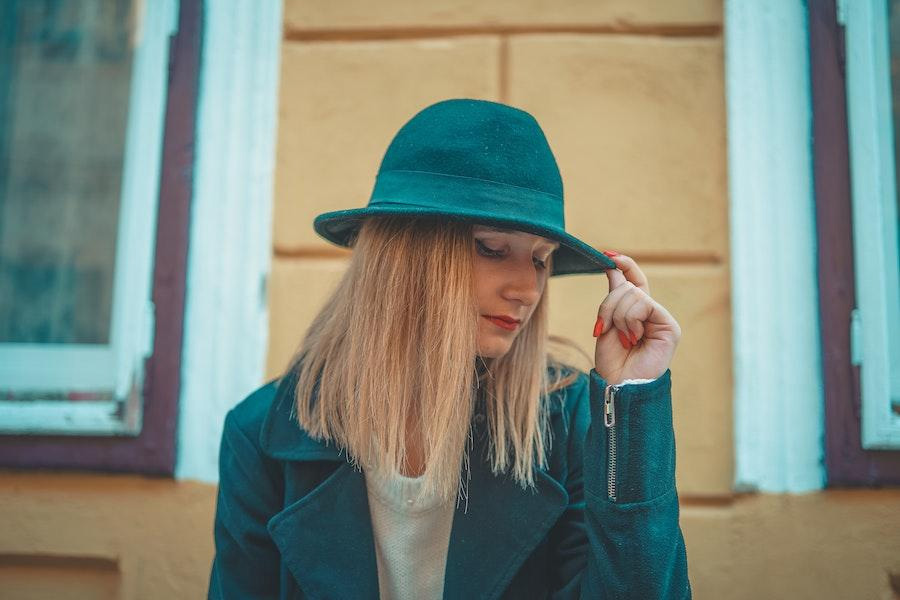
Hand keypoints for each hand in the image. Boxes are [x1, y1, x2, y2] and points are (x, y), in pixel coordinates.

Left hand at [592, 252, 680, 384]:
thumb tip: (612, 266)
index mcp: (636, 311)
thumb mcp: (607, 322)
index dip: (624, 265)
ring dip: (617, 316)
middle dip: (608, 305)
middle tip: (603, 328)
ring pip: (632, 294)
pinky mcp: (669, 326)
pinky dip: (630, 319)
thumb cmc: (612, 361)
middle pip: (626, 286)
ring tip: (622, 339)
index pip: (634, 280)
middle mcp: (651, 313)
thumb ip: (614, 296)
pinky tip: (633, 337)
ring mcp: (661, 319)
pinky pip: (643, 304)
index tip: (607, 255)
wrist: (618, 384)